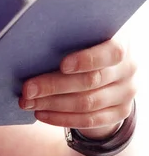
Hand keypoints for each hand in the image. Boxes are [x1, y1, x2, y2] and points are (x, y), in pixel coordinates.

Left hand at [19, 38, 135, 138]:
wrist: (109, 66)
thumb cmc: (86, 43)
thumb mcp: (84, 34)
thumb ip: (69, 35)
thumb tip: (33, 40)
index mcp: (122, 44)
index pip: (110, 53)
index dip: (86, 60)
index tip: (62, 65)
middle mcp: (128, 70)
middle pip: (90, 81)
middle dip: (54, 86)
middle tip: (27, 88)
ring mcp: (125, 94)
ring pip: (87, 103)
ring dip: (53, 104)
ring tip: (27, 102)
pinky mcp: (119, 113)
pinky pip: (89, 120)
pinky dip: (62, 118)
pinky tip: (41, 114)